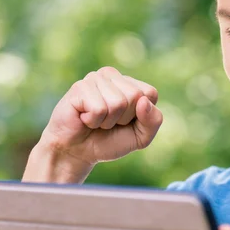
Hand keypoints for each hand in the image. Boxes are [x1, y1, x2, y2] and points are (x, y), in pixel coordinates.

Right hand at [24, 67, 162, 182]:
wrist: (76, 153)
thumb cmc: (108, 141)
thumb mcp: (140, 137)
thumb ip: (153, 121)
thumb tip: (144, 101)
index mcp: (129, 83)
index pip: (150, 93)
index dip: (140, 116)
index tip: (125, 122)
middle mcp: (112, 76)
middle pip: (135, 96)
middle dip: (123, 119)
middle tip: (107, 123)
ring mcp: (95, 79)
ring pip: (118, 103)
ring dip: (107, 121)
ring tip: (95, 121)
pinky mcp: (79, 87)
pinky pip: (99, 108)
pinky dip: (93, 121)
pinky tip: (84, 119)